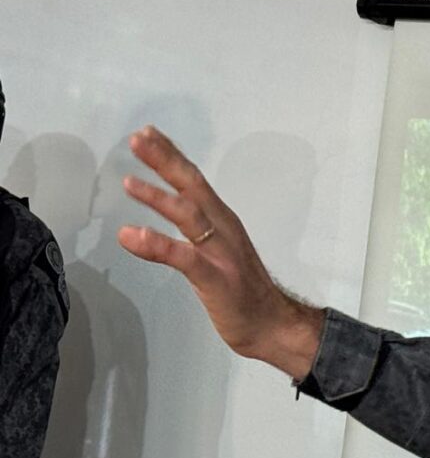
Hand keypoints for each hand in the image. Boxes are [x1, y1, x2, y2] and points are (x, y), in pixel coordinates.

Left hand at [118, 125, 323, 377]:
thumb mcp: (214, 254)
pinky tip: (130, 236)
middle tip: (138, 138)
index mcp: (223, 221)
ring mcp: (221, 252)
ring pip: (190, 216)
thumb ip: (191, 234)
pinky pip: (184, 257)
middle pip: (193, 187)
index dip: (172, 156)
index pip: (194, 181)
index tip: (148, 133)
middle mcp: (224, 229)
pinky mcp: (215, 277)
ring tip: (128, 182)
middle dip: (166, 161)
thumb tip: (159, 220)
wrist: (273, 324)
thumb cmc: (243, 291)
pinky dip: (157, 244)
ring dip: (159, 196)